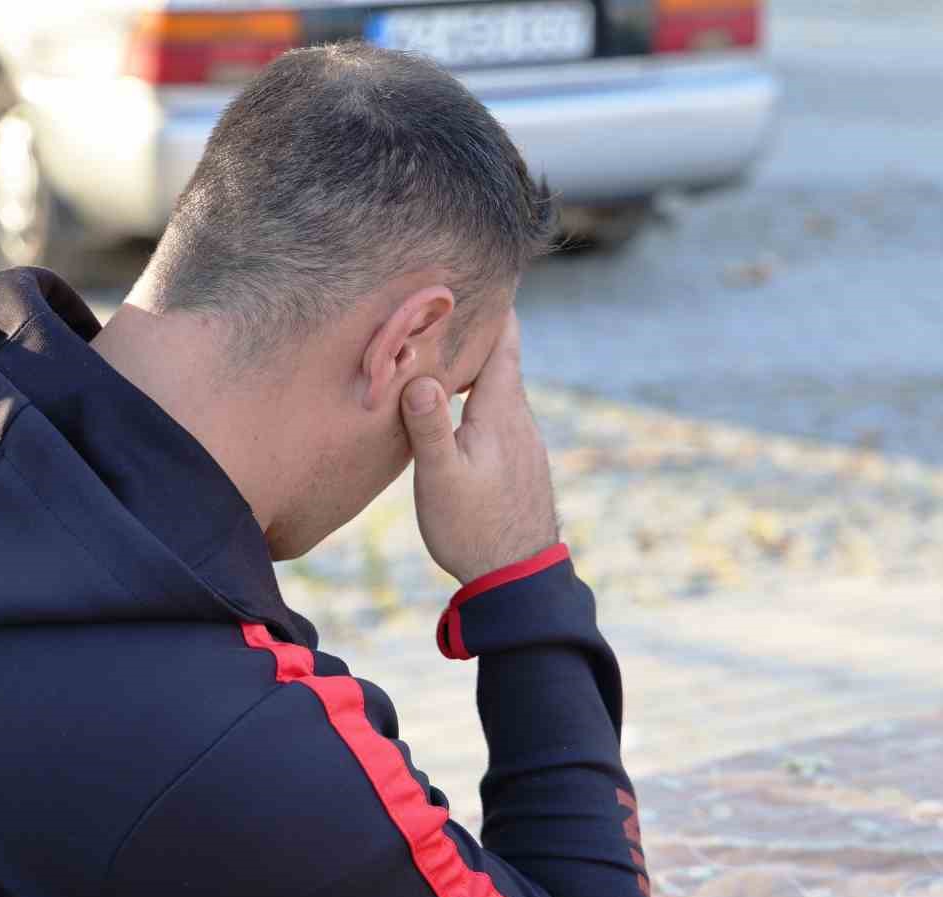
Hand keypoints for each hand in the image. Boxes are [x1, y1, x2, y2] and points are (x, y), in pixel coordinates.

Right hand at [399, 310, 558, 585]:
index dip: (492, 306)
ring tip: (447, 350)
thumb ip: (428, 426)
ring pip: (500, 390)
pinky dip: (480, 398)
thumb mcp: (441, 478)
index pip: (502, 343)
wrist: (518, 579)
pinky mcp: (520, 464)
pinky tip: (460, 411)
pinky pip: (500, 415)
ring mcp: (524, 443)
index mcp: (501, 412)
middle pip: (501, 361)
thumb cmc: (474, 530)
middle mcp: (520, 420)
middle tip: (450, 302)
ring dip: (477, 367)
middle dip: (478, 331)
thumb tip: (419, 375)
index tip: (480, 271)